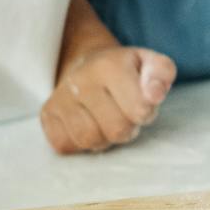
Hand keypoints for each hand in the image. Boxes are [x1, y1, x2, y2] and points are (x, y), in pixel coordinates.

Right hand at [41, 45, 175, 154]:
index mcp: (110, 65)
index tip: (141, 104)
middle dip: (127, 128)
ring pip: (89, 140)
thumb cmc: (126, 71)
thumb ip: (161, 74)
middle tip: (124, 115)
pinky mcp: (47, 114)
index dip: (146, 113)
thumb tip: (154, 94)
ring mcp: (60, 97)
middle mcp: (80, 80)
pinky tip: (87, 125)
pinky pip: (65, 145)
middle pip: (116, 130)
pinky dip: (80, 143)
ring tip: (107, 121)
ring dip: (104, 138)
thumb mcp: (150, 63)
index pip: (139, 110)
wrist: (87, 64)